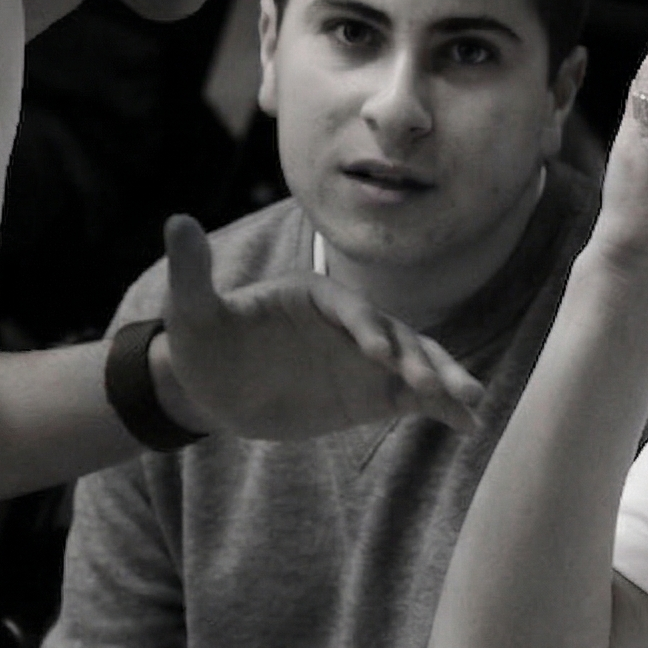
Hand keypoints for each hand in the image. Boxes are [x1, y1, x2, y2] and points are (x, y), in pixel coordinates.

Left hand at [155, 215, 484, 437]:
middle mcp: (352, 323)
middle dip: (418, 359)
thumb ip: (192, 272)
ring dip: (443, 380)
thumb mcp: (191, 311)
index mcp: (319, 296)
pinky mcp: (372, 394)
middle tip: (435, 385)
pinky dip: (442, 408)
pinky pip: (414, 399)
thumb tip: (176, 221)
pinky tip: (468, 425)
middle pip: (396, 335)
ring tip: (471, 403)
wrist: (214, 386)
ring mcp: (367, 359)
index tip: (377, 353)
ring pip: (416, 364)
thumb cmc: (204, 342)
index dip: (366, 328)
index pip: (350, 309)